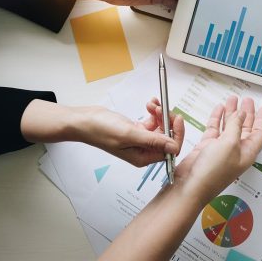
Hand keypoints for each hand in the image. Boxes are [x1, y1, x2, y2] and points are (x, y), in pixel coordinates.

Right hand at [21, 97, 183, 166]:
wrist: (84, 120)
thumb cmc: (100, 130)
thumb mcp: (129, 134)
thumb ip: (153, 141)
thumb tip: (174, 148)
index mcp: (143, 157)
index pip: (170, 150)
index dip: (177, 134)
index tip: (176, 118)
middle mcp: (144, 150)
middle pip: (168, 137)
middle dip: (168, 120)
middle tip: (162, 107)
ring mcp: (141, 139)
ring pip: (162, 126)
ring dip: (160, 113)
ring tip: (151, 104)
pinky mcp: (137, 129)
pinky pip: (154, 120)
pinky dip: (154, 111)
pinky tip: (149, 104)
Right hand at [99, 96, 261, 260]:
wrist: (190, 186)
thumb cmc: (212, 174)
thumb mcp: (230, 144)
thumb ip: (236, 126)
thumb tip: (241, 114)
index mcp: (247, 152)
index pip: (259, 132)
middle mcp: (235, 151)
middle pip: (245, 128)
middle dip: (247, 113)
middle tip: (247, 101)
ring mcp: (221, 150)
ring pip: (229, 127)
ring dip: (232, 113)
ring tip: (233, 100)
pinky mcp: (207, 148)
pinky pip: (215, 129)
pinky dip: (217, 118)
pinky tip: (218, 110)